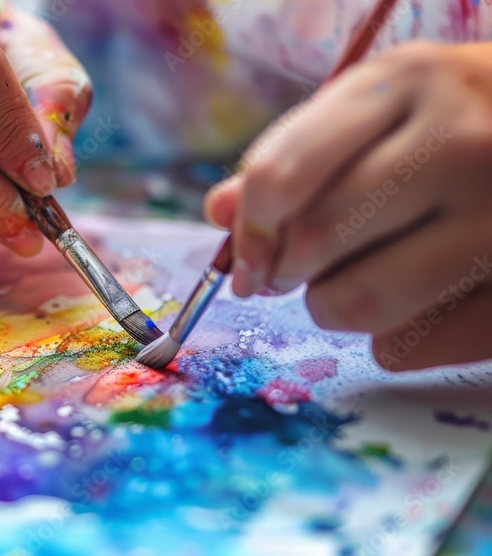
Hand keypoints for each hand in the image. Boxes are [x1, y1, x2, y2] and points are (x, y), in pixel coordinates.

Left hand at [204, 41, 491, 370]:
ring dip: (332, 306)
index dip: (250, 230)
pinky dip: (392, 339)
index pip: (282, 177)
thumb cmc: (454, 117)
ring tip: (351, 281)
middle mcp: (458, 143)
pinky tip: (411, 303)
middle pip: (316, 241)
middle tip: (293, 270)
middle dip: (285, 270)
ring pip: (359, 303)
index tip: (249, 257)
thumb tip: (220, 210)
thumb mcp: (380, 106)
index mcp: (404, 87)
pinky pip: (412, 347)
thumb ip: (298, 154)